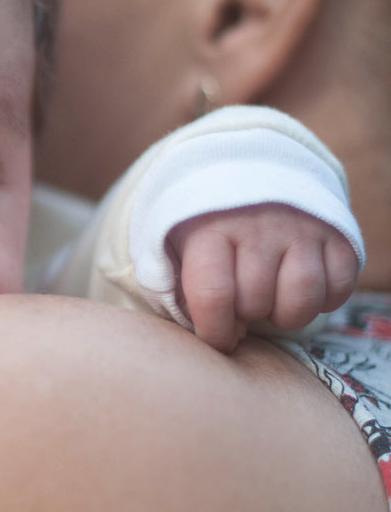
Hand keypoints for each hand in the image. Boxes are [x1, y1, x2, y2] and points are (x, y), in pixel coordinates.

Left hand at [166, 203, 357, 351]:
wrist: (248, 171)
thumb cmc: (205, 223)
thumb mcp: (172, 243)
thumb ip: (173, 284)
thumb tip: (199, 328)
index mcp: (210, 229)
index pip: (213, 295)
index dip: (215, 332)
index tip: (218, 339)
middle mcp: (258, 226)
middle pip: (257, 301)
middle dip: (246, 316)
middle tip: (241, 303)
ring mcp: (301, 228)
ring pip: (302, 298)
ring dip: (287, 315)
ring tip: (272, 303)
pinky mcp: (336, 234)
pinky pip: (340, 288)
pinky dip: (324, 301)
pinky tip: (300, 290)